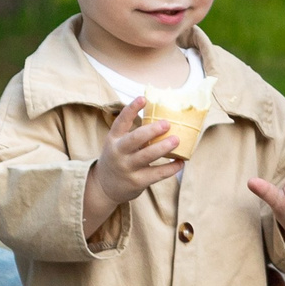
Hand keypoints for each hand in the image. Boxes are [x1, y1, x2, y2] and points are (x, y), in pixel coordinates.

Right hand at [81, 96, 181, 241]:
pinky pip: (157, 173)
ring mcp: (127, 168)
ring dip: (163, 147)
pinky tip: (180, 162)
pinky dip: (170, 168)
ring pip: (147, 155)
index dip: (131, 109)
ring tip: (177, 140)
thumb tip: (160, 118)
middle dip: (152, 130)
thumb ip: (132, 134)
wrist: (104, 187)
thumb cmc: (117, 159)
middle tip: (167, 123)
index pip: (121, 121)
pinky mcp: (137, 182)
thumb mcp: (117, 144)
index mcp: (113, 139)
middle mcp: (118, 152)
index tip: (143, 98)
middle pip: (135, 138)